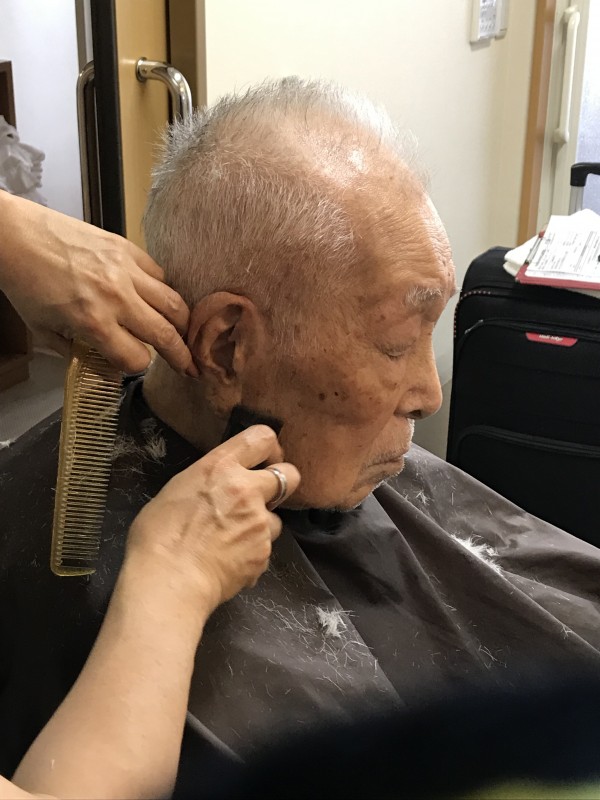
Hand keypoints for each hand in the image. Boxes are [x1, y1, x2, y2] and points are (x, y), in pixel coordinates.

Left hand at [0, 192, 196, 374]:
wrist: (16, 235)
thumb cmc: (25, 284)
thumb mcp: (43, 330)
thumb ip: (77, 353)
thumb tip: (105, 371)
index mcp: (93, 322)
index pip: (137, 358)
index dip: (137, 367)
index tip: (133, 364)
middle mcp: (116, 298)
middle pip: (165, 334)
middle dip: (181, 355)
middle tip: (190, 366)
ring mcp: (126, 270)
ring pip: (173, 303)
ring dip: (182, 323)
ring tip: (184, 332)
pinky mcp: (127, 248)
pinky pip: (160, 275)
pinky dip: (164, 290)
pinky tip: (158, 299)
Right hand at [126, 425, 300, 611]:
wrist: (169, 581)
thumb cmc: (158, 537)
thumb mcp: (177, 490)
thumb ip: (207, 481)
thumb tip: (216, 487)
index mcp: (220, 467)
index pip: (262, 438)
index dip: (269, 448)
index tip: (263, 460)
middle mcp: (246, 490)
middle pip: (289, 474)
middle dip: (281, 483)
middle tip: (262, 496)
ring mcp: (259, 523)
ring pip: (275, 519)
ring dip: (259, 526)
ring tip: (231, 540)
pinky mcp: (264, 552)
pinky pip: (263, 549)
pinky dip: (250, 555)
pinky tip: (227, 562)